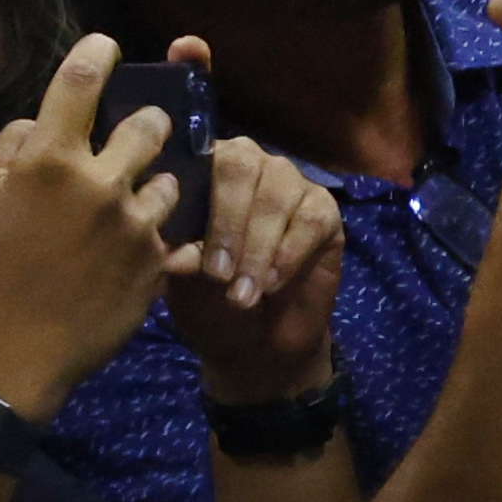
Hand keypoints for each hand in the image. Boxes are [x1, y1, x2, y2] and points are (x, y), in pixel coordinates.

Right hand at [0, 35, 191, 419]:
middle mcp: (98, 183)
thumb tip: (42, 121)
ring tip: (130, 209)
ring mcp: (136, 222)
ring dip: (156, 187)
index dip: (95, 55)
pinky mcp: (161, 259)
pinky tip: (137, 247)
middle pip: (150, 126)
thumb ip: (11, 148)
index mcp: (47, 161)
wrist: (19, 342)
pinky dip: (163, 233)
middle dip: (149, 126)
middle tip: (141, 135)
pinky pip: (178, 230)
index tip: (107, 45)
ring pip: (171, 180)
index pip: (78, 84)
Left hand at [164, 134, 348, 407]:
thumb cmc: (210, 304)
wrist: (258, 342)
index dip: (189, 199)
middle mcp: (247, 166)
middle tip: (219, 276)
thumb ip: (182, 261)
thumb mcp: (184, 286)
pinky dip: (289, 255)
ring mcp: (289, 184)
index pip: (193, 159)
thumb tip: (177, 256)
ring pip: (275, 196)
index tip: (184, 254)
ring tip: (244, 294)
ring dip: (258, 248)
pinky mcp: (324, 210)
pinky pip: (310, 221)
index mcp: (199, 172)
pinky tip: (274, 284)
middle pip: (239, 167)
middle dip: (228, 224)